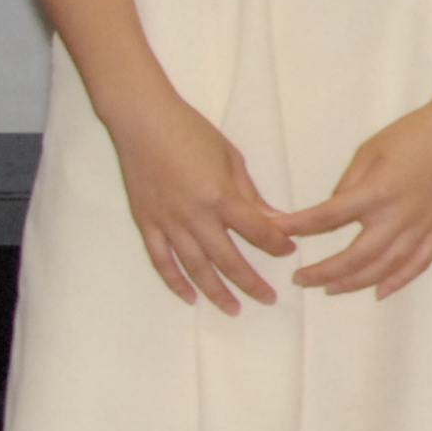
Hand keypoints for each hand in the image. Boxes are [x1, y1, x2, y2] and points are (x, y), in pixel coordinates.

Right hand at [102, 90, 293, 311]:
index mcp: (221, 196)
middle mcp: (195, 216)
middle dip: (251, 282)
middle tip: (269, 299)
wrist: (142, 121)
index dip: (276, 244)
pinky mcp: (146, 223)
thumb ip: (250, 194)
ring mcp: (168, 222)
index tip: (288, 252)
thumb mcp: (231, 159)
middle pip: (228, 259)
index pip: (257, 231)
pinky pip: (161, 260)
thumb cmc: (191, 132)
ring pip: (195, 268)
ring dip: (216, 292)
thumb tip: (273, 220)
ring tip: (234, 309)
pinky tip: (189, 298)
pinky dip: (175, 282)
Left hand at [270, 65, 431, 297]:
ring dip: (355, 283)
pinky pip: (419, 263)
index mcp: (378, 191)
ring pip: (385, 267)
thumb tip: (334, 209)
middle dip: (323, 271)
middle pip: (356, 255)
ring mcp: (423, 227)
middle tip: (300, 279)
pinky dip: (399, 281)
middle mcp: (399, 215)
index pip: (328, 217)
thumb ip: (349, 183)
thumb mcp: (370, 150)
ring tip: (330, 289)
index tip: (275, 233)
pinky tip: (379, 292)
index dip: (298, 227)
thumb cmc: (413, 134)